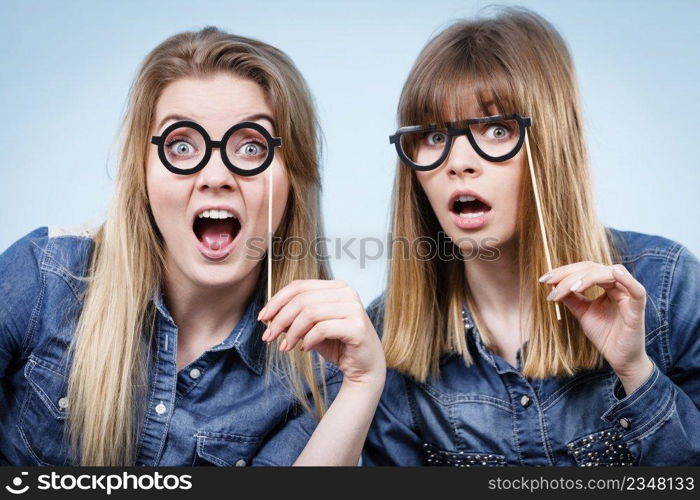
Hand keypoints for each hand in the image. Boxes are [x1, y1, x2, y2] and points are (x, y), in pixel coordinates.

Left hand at [257, 279, 384, 386]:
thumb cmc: (336, 344)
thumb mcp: (310, 328)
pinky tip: (305, 349)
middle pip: (302, 300)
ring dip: (292, 332)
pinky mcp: (357, 327)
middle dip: (280, 319)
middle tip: (268, 337)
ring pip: (310, 313)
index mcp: (336, 287)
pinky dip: (308, 340)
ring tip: (285, 347)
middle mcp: (347, 293)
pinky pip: (322, 329)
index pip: (299, 286)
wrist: (363, 367)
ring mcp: (354, 309)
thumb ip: (293, 318)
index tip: (262, 318)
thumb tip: (267, 317)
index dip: (277, 300)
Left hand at [540, 262, 652, 393]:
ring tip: (570, 289)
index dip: (564, 271)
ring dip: (586, 278)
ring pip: (608, 274)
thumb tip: (553, 285)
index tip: (544, 280)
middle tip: (550, 282)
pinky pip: (636, 289)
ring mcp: (629, 295)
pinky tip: (613, 274)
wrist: (620, 358)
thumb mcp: (583, 313)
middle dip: (569, 274)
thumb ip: (571, 298)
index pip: (585, 269)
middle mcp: (618, 285)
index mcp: (607, 285)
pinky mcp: (637, 307)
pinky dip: (626, 279)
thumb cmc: (605, 334)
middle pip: (593, 268)